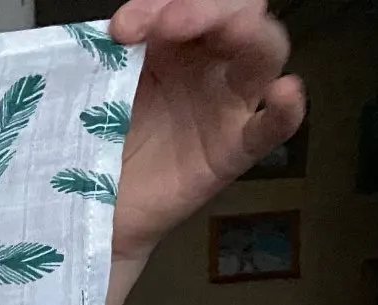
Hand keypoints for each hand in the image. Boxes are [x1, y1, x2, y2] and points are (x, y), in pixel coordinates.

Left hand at [107, 0, 304, 304]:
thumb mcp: (95, 94)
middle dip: (206, 7)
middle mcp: (208, 67)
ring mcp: (227, 107)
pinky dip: (287, 109)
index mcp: (173, 46)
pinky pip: (272, 129)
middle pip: (238, 13)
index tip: (121, 28)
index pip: (190, 2)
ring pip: (264, 54)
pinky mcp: (233, 151)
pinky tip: (285, 93)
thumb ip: (105, 61)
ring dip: (248, 33)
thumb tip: (108, 34)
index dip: (161, 4)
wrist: (90, 212)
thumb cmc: (94, 145)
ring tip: (229, 30)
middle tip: (165, 23)